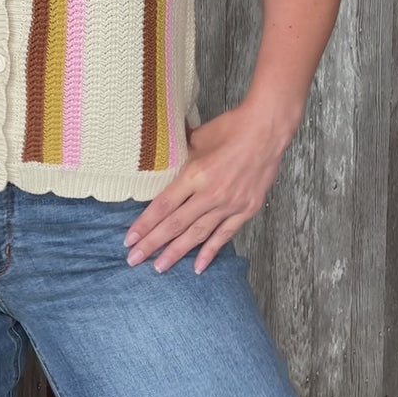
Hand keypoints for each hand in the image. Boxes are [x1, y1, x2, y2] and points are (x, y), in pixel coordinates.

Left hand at [123, 103, 288, 273]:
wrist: (267, 130)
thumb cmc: (232, 128)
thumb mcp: (198, 138)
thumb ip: (179, 154)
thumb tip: (160, 158)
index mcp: (195, 174)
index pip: (164, 206)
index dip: (145, 224)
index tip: (130, 238)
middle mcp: (211, 194)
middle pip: (176, 225)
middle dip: (153, 244)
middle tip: (134, 260)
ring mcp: (229, 204)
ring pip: (197, 234)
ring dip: (177, 252)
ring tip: (159, 268)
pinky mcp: (246, 210)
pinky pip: (224, 235)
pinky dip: (210, 251)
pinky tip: (197, 266)